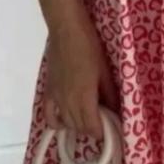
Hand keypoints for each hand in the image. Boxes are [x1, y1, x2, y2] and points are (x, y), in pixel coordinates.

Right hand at [43, 12, 120, 140]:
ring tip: (90, 120)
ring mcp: (55, 98)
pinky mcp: (47, 91)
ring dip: (78, 126)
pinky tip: (65, 122)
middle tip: (104, 123)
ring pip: (66, 123)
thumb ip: (110, 94)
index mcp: (84, 98)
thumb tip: (116, 111)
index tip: (112, 130)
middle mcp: (67, 102)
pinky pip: (48, 115)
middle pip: (79, 127)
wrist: (66, 30)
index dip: (102, 133)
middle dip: (92, 130)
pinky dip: (56, 122)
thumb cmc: (89, 46)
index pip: (92, 128)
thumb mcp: (105, 70)